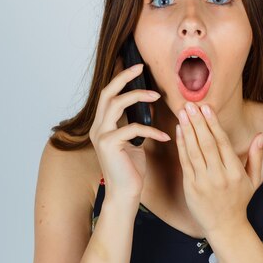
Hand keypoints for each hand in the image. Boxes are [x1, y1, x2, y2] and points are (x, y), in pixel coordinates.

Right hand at [88, 57, 170, 206]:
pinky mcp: (108, 145)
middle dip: (124, 77)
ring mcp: (100, 136)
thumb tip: (148, 103)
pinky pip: (131, 128)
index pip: (108, 95)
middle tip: (141, 67)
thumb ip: (136, 122)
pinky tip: (165, 136)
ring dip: (138, 96)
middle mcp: (97, 128)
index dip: (121, 79)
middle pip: (107, 93)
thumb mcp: (135, 141)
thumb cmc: (131, 170)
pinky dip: (151, 130)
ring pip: (116, 104)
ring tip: (157, 95)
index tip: (136, 67)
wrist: (125, 195)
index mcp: (102, 125)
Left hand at [175, 102, 262, 238]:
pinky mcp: (190, 187)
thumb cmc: (239, 201)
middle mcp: (219, 176)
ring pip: (194, 151)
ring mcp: (203, 182)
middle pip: (206, 144)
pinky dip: (181, 145)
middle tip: (190, 105)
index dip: (213, 124)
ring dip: (187, 130)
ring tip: (182, 113)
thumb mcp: (253, 180)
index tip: (207, 107)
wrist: (225, 227)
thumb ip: (255, 156)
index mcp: (235, 173)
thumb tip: (259, 135)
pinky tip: (179, 131)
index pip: (222, 143)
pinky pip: (185, 162)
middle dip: (198, 122)